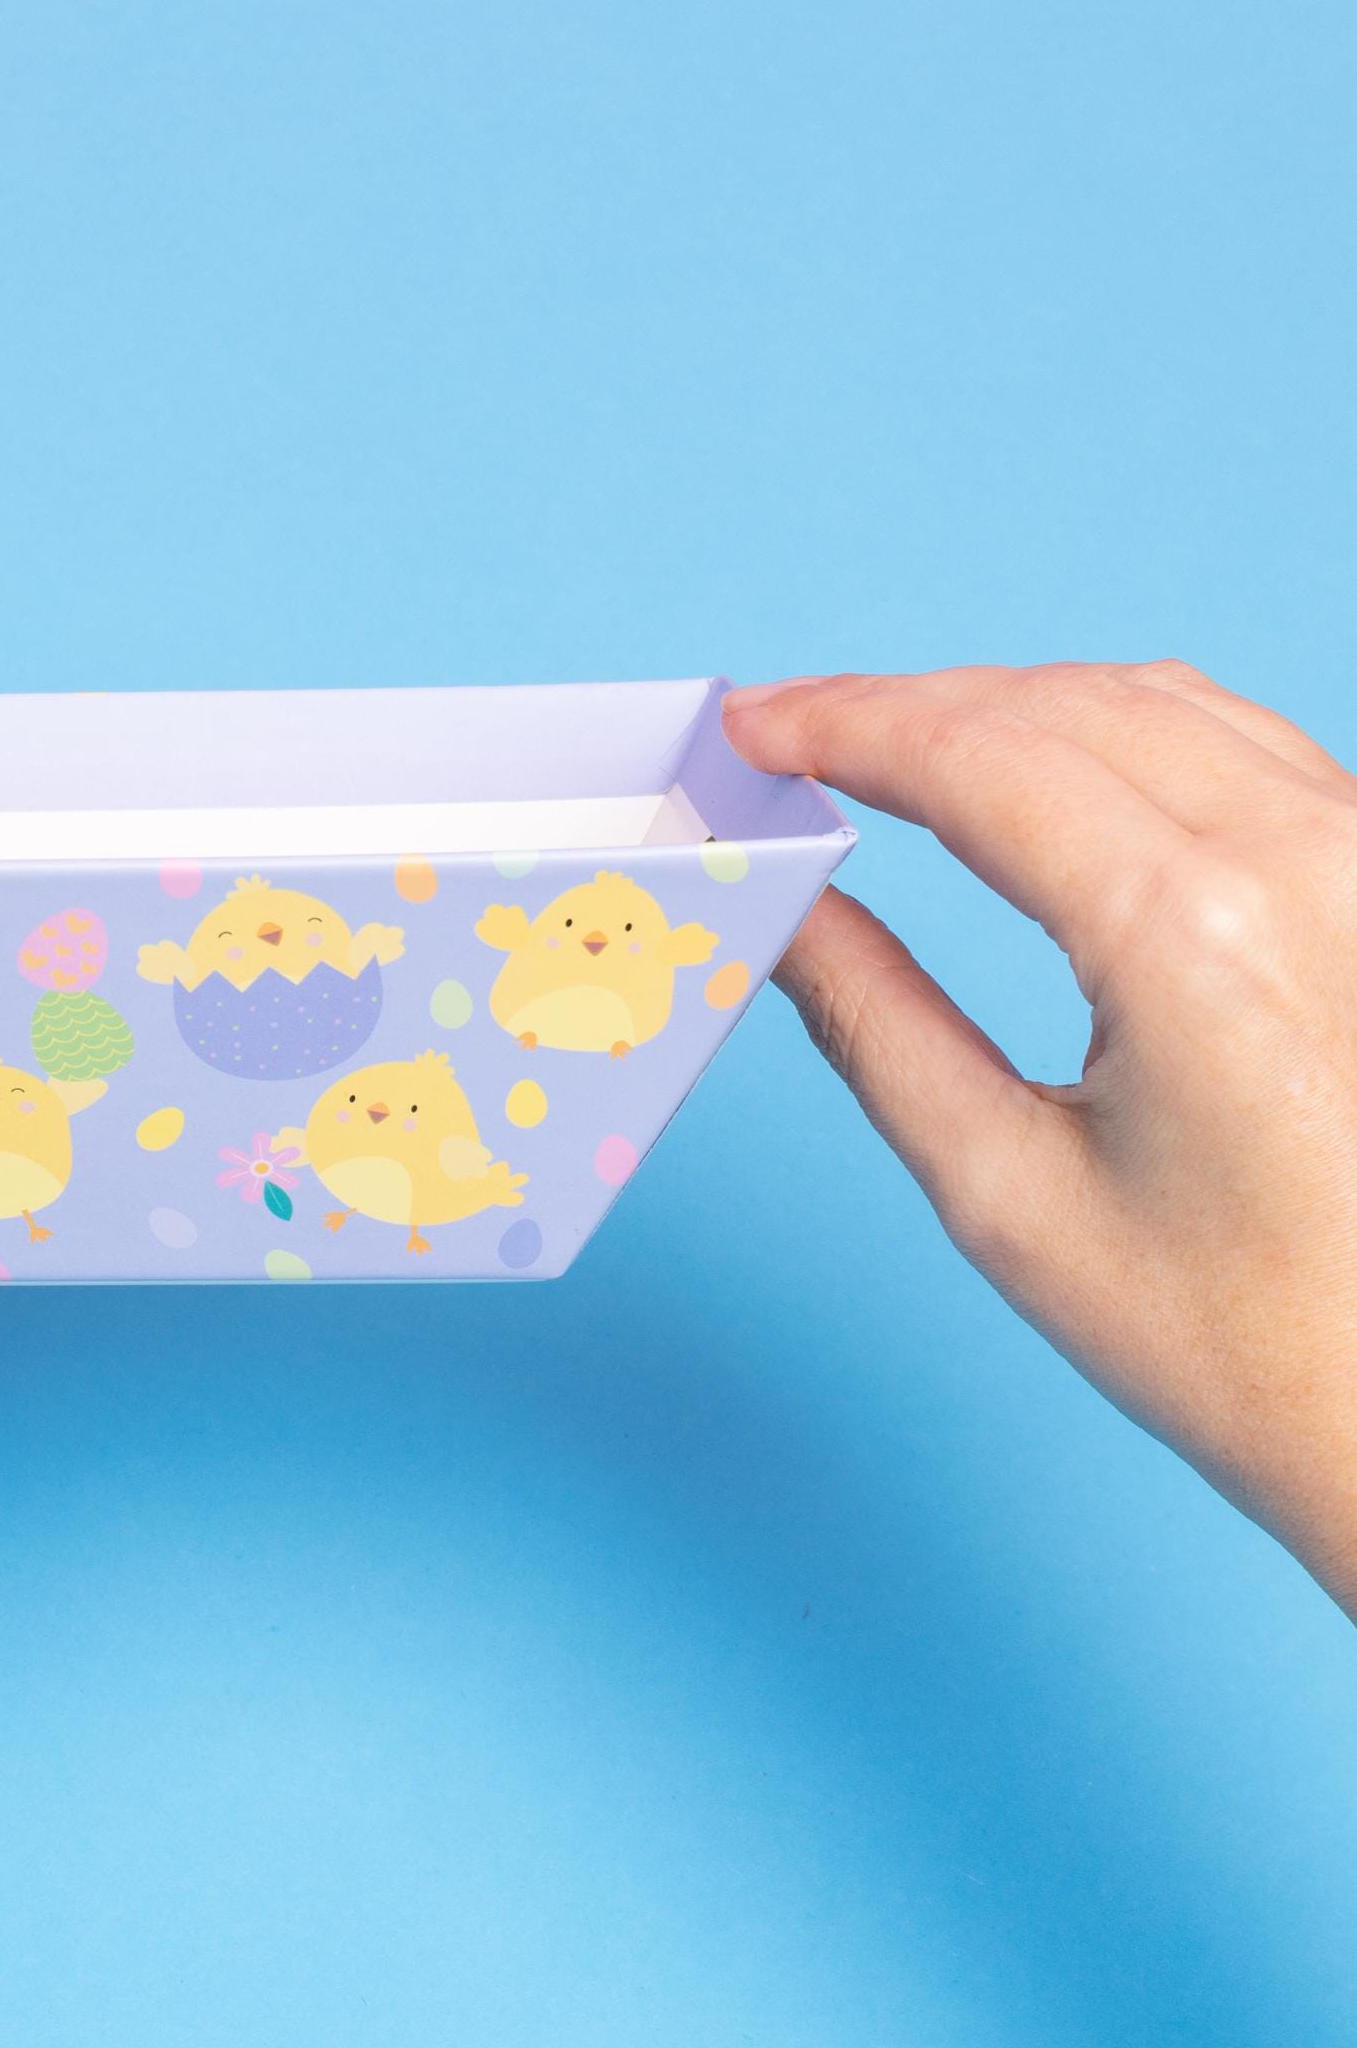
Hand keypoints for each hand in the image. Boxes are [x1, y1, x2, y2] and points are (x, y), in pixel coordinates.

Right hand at [725, 663, 1356, 1607]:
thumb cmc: (1249, 1344)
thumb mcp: (1010, 1197)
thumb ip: (875, 1027)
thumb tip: (785, 914)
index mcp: (1189, 935)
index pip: (975, 757)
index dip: (839, 723)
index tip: (745, 726)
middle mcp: (1301, 862)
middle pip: (1055, 704)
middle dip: (903, 704)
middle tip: (785, 733)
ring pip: (1153, 703)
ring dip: (1003, 705)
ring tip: (889, 743)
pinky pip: (1239, 744)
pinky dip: (1110, 731)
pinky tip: (1037, 768)